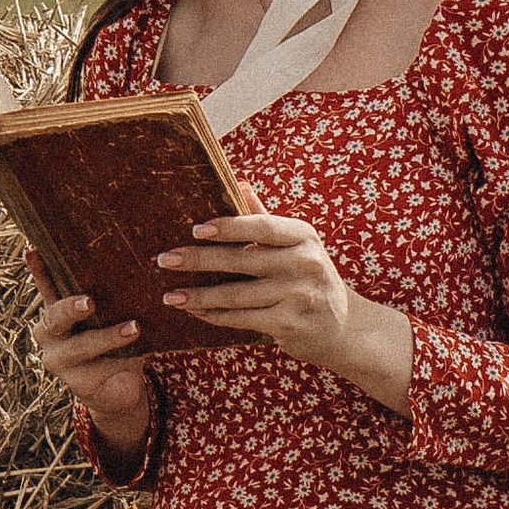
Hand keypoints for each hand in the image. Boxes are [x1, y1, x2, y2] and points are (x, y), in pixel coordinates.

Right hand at [29, 259, 153, 456]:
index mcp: (53, 310)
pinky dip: (122, 360)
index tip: (32, 251)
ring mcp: (59, 361)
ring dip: (108, 337)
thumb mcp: (105, 314)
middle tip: (89, 301)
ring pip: (82, 346)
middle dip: (72, 308)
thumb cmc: (110, 337)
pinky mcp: (79, 383)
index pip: (45, 286)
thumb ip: (104, 295)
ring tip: (134, 328)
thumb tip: (125, 258)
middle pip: (56, 317)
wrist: (115, 386)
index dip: (38, 270)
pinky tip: (138, 354)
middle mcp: (48, 334)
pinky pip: (102, 368)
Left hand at [157, 212, 414, 415]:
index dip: (228, 227)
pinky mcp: (290, 324)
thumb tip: (238, 182)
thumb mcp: (297, 244)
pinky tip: (194, 311)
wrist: (343, 326)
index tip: (195, 229)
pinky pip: (242, 319)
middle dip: (199, 260)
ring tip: (170, 295)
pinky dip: (215, 316)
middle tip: (165, 259)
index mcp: (303, 236)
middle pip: (242, 261)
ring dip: (199, 295)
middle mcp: (304, 263)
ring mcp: (298, 296)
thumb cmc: (309, 277)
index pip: (261, 226)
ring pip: (237, 295)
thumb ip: (265, 217)